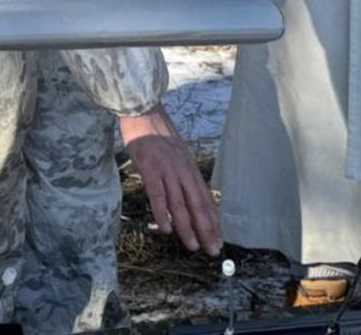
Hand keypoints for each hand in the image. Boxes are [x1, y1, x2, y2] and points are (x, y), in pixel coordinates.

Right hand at [119, 106, 221, 254]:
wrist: (142, 110)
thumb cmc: (156, 133)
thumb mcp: (177, 153)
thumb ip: (182, 173)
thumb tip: (187, 195)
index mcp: (190, 167)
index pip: (205, 198)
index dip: (213, 220)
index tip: (218, 238)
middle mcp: (183, 170)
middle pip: (197, 204)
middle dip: (206, 229)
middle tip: (212, 249)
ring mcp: (167, 170)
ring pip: (180, 203)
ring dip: (187, 227)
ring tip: (193, 246)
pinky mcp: (150, 169)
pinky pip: (158, 195)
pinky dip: (163, 213)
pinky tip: (167, 229)